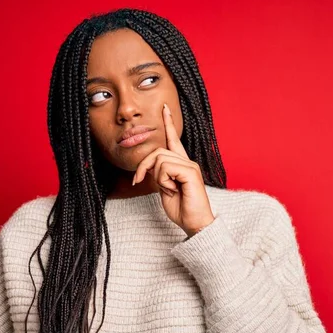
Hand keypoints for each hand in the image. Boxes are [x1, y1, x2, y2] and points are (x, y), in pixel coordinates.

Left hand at [132, 104, 214, 236]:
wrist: (194, 223)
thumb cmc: (181, 209)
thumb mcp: (164, 189)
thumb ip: (159, 174)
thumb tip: (151, 166)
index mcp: (181, 164)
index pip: (173, 140)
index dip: (168, 123)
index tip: (164, 108)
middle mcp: (187, 162)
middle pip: (157, 151)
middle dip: (143, 166)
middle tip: (138, 180)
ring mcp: (190, 166)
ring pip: (160, 159)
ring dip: (157, 178)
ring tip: (168, 190)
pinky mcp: (191, 173)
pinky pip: (166, 168)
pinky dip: (164, 181)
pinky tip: (173, 190)